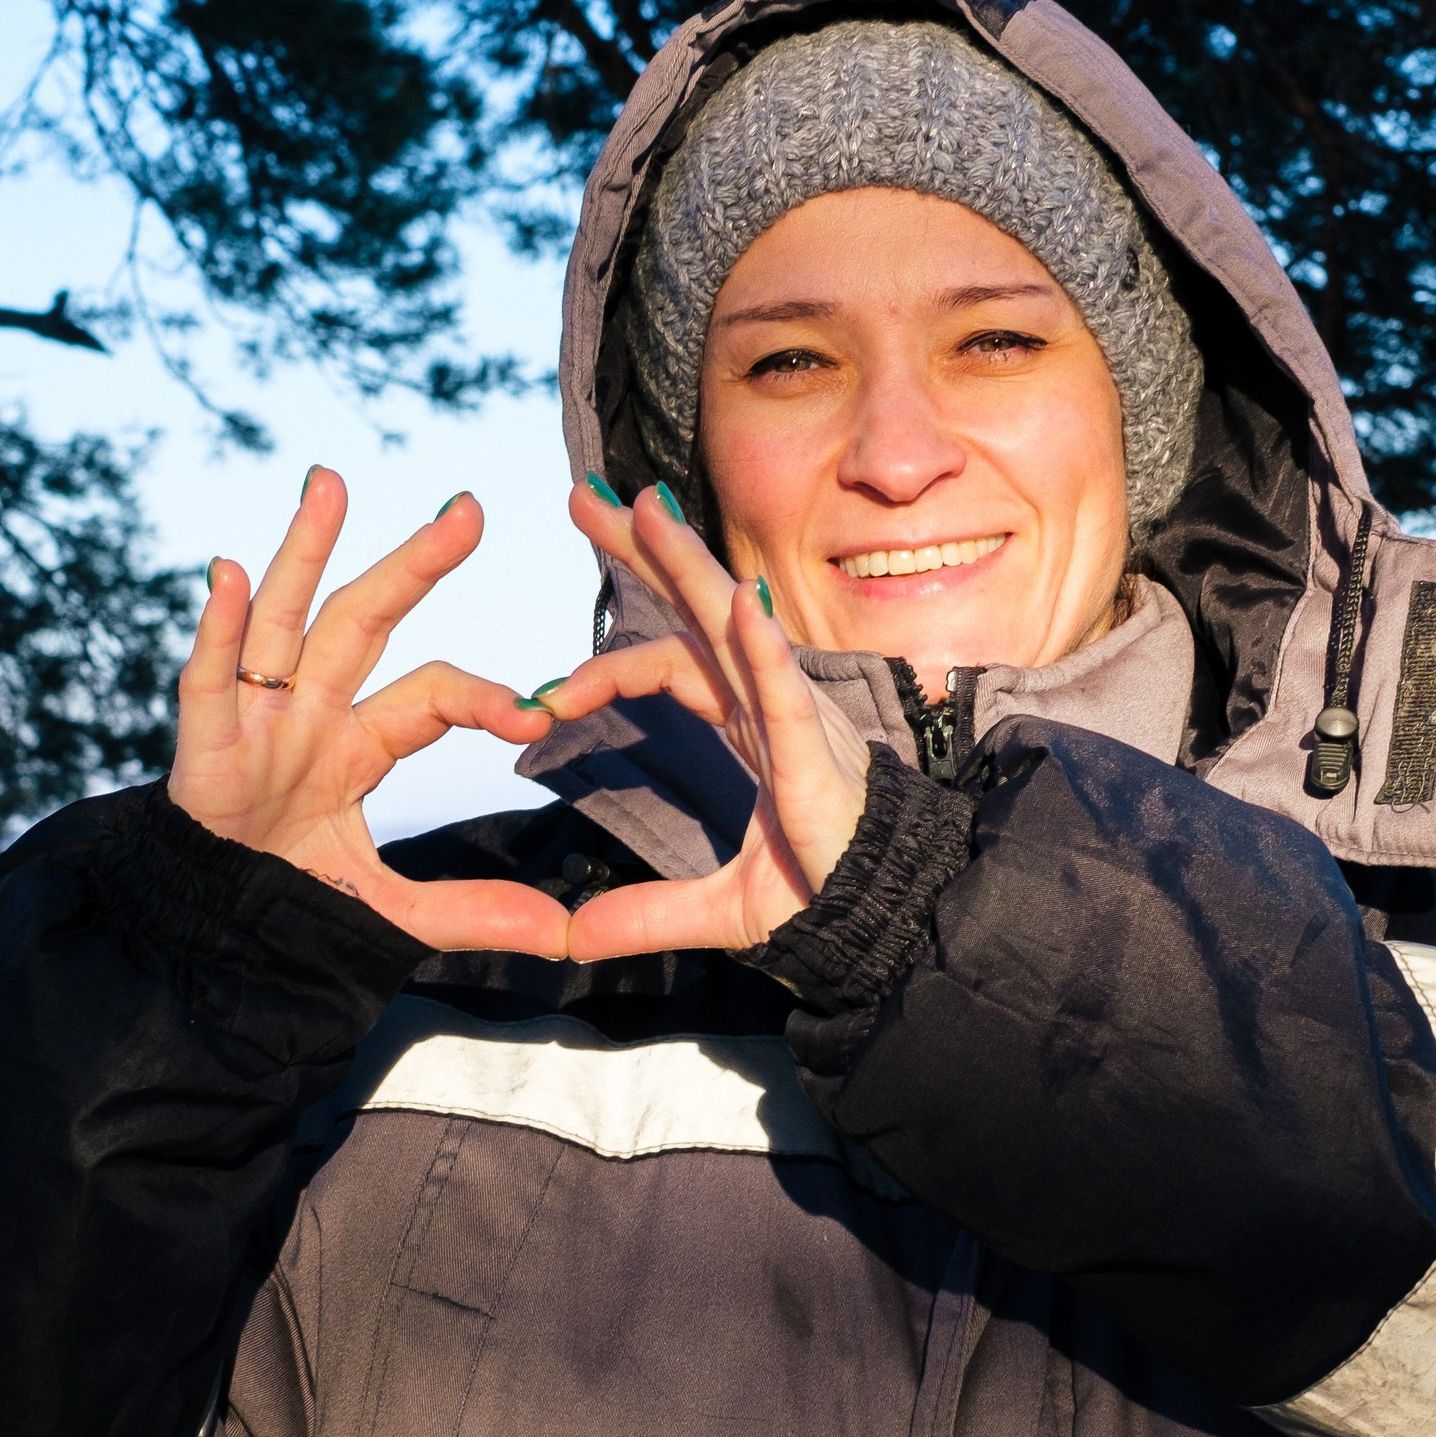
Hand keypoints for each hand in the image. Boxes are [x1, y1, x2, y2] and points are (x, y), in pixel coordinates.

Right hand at [168, 470, 571, 955]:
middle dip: (414, 565)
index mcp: (361, 743)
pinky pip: (208, 678)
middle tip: (468, 509)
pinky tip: (225, 574)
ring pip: (285, 621)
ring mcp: (255, 720)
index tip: (536, 717)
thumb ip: (468, 913)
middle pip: (365, 622)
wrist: (204, 931)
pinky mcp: (204, 745)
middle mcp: (312, 713)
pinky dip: (216, 628)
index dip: (482, 700)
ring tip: (329, 482)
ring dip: (305, 550)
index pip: (432, 697)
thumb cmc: (288, 897)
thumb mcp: (387, 909)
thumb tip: (563, 934)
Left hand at [529, 482, 870, 961]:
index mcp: (746, 721)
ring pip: (732, 624)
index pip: (670, 660)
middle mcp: (766, 701)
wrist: (889, 916)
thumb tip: (572, 941)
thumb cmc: (825, 890)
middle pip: (693, 610)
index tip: (546, 697)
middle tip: (585, 495)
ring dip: (689, 564)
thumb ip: (646, 916)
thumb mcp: (719, 908)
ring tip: (644, 506)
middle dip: (642, 550)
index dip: (607, 664)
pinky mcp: (814, 749)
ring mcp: (792, 716)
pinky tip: (742, 599)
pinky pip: (784, 685)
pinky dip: (762, 643)